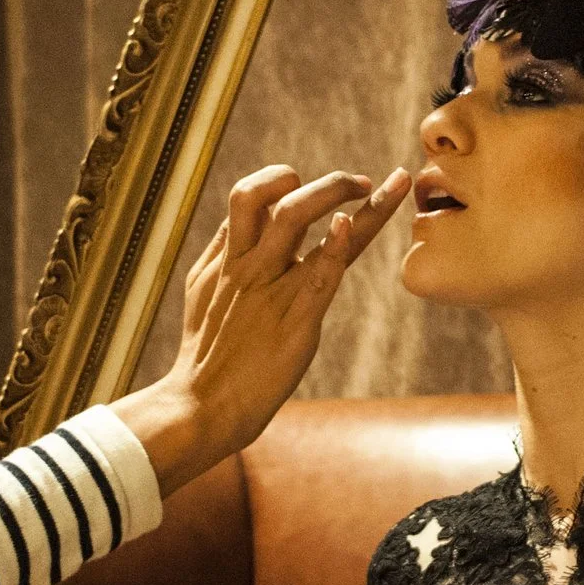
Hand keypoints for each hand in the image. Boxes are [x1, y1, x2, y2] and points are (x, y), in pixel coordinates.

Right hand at [113, 164, 410, 497]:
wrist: (203, 406)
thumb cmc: (207, 356)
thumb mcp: (202, 292)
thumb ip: (223, 254)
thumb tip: (241, 223)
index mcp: (227, 259)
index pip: (250, 197)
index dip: (278, 178)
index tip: (303, 181)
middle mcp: (248, 266)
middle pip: (275, 198)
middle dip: (324, 183)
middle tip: (359, 182)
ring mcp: (271, 289)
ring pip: (297, 219)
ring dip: (340, 194)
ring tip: (381, 187)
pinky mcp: (296, 320)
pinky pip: (320, 272)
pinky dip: (339, 244)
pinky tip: (352, 225)